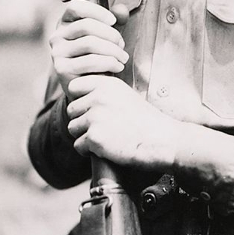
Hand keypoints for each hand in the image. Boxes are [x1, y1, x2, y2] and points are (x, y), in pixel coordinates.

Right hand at [49, 0, 129, 96]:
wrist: (88, 87)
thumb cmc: (97, 57)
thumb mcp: (106, 36)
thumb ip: (114, 21)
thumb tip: (122, 10)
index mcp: (65, 23)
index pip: (76, 7)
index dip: (97, 11)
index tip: (114, 21)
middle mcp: (57, 36)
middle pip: (86, 25)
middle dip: (111, 34)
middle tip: (122, 45)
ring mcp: (57, 53)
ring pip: (89, 43)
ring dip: (113, 50)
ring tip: (123, 58)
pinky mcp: (62, 69)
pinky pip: (90, 61)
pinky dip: (109, 63)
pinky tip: (118, 67)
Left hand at [66, 75, 180, 168]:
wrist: (162, 140)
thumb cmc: (146, 120)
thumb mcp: (124, 95)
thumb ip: (103, 92)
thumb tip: (79, 96)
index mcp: (106, 84)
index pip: (74, 86)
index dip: (81, 99)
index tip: (93, 109)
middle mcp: (98, 97)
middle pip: (71, 110)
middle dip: (83, 120)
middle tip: (104, 127)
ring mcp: (95, 117)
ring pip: (73, 128)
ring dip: (85, 136)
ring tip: (107, 137)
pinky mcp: (94, 137)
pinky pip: (78, 145)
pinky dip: (89, 150)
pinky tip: (107, 148)